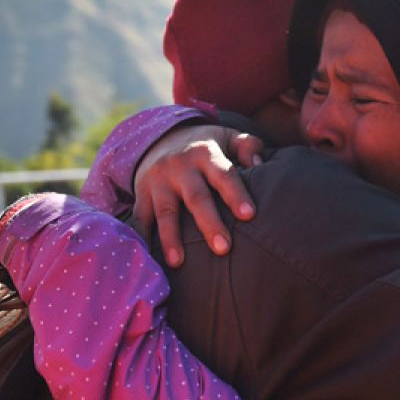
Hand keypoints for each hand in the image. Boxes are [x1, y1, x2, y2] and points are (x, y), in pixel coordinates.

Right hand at [132, 125, 263, 266]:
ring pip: (165, 211)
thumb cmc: (204, 146)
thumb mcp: (226, 137)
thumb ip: (247, 146)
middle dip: (209, 223)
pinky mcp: (142, 194)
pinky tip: (147, 259)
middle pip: (196, 197)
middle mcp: (180, 167)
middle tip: (223, 248)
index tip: (249, 215)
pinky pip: (140, 218)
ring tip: (178, 263)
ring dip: (170, 238)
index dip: (235, 194)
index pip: (224, 174)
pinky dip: (141, 238)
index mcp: (205, 153)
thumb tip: (260, 164)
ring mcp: (158, 181)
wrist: (159, 139)